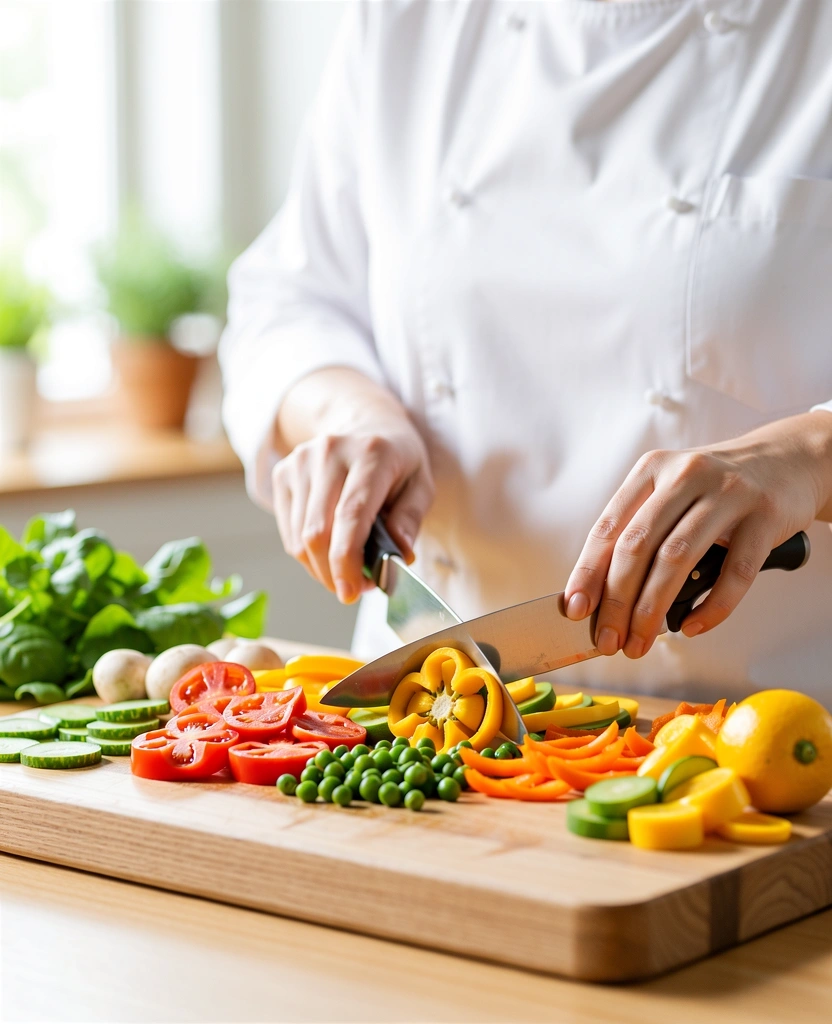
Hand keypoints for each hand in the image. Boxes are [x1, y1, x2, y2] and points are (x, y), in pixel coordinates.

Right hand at [272, 369, 433, 602]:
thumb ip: (411, 520)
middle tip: (355, 589)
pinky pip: (289, 533)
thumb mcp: (421, 484)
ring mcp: (301, 461)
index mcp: (372, 454)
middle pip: (318, 532)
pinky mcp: (283, 473)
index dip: (347, 560)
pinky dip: (308, 554)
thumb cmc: (396, 461)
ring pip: (300, 538)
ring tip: (347, 569)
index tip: (352, 591)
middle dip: (334, 573)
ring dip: (321, 568)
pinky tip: (329, 552)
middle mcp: (330, 452)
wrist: (363, 423)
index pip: (351, 514)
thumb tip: (399, 555)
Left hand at [564, 412, 831, 658]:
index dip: (588, 572)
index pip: (609, 527)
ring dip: (653, 609)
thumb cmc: (719, 487)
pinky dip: (711, 607)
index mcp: (652, 470)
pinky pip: (735, 572)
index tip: (575, 609)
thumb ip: (640, 530)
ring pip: (677, 558)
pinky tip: (692, 626)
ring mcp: (728, 494)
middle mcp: (686, 476)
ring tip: (640, 641)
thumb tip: (600, 593)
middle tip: (609, 639)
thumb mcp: (672, 491)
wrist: (789, 459)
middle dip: (617, 601)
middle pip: (638, 545)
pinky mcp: (765, 517)